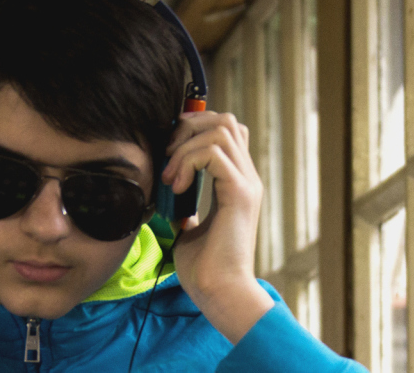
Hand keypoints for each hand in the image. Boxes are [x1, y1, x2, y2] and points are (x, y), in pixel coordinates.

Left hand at [161, 111, 273, 343]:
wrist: (220, 292)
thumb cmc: (204, 268)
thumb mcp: (190, 228)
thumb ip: (186, 206)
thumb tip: (170, 196)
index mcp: (237, 183)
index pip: (225, 131)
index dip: (193, 129)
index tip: (167, 153)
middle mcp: (247, 177)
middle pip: (225, 121)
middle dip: (188, 128)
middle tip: (167, 158)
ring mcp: (246, 183)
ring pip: (220, 130)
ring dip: (185, 147)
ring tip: (170, 177)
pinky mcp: (239, 193)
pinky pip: (213, 153)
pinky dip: (188, 162)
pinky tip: (177, 187)